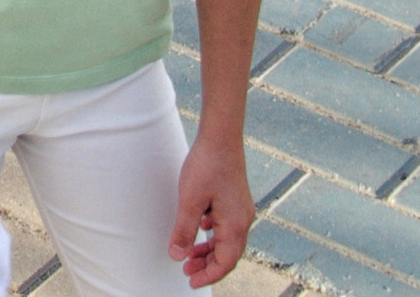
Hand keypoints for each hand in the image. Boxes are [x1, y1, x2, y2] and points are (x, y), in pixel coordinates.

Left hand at [171, 130, 251, 286]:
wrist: (221, 138)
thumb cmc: (206, 167)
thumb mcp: (190, 201)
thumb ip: (184, 231)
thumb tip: (177, 256)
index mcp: (235, 225)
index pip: (225, 262)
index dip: (209, 275)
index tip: (191, 282)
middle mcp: (243, 220)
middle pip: (228, 253)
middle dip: (208, 265)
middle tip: (186, 271)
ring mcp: (241, 209)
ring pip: (227, 239)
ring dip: (209, 249)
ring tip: (189, 255)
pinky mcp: (235, 199)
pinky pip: (226, 225)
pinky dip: (212, 233)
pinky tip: (199, 227)